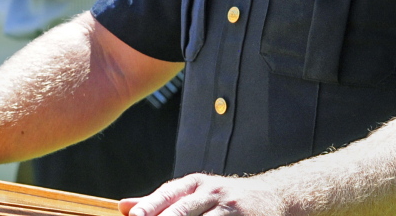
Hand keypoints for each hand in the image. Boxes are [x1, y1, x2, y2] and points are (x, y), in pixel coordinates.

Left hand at [120, 173, 276, 215]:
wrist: (273, 197)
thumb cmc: (223, 199)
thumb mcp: (194, 193)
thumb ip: (160, 201)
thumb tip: (123, 206)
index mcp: (196, 184)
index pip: (169, 193)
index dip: (150, 205)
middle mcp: (213, 193)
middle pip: (183, 211)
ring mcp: (230, 209)